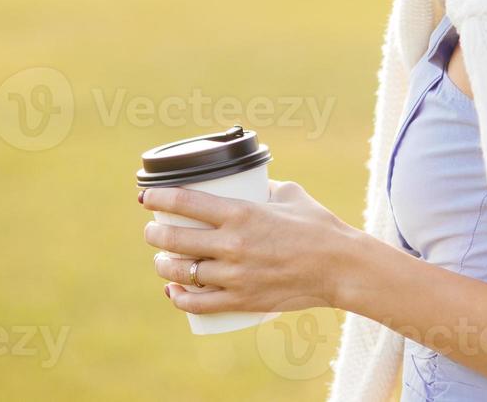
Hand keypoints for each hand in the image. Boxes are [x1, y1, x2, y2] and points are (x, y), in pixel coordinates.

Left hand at [141, 179, 357, 315]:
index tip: (146, 198)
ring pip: (180, 272)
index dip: (158, 198)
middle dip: (154, 233)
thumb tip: (255, 183)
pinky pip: (197, 303)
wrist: (340, 267)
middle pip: (174, 239)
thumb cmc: (320, 227)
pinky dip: (179, 298)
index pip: (185, 202)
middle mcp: (232, 244)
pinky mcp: (241, 300)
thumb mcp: (292, 196)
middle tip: (153, 230)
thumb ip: (268, 188)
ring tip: (162, 259)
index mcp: (242, 213)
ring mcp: (235, 275)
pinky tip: (173, 291)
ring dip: (163, 265)